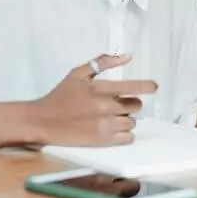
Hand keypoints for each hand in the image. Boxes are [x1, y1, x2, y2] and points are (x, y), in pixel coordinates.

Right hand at [27, 54, 157, 146]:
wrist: (42, 121)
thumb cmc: (60, 96)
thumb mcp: (78, 73)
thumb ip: (103, 62)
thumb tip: (127, 56)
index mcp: (100, 89)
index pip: (132, 86)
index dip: (147, 86)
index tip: (154, 87)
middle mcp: (105, 107)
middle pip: (135, 105)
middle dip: (130, 104)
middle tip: (117, 104)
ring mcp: (104, 126)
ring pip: (131, 122)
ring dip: (125, 119)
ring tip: (110, 117)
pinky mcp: (102, 141)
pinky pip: (127, 138)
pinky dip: (124, 134)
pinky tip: (113, 129)